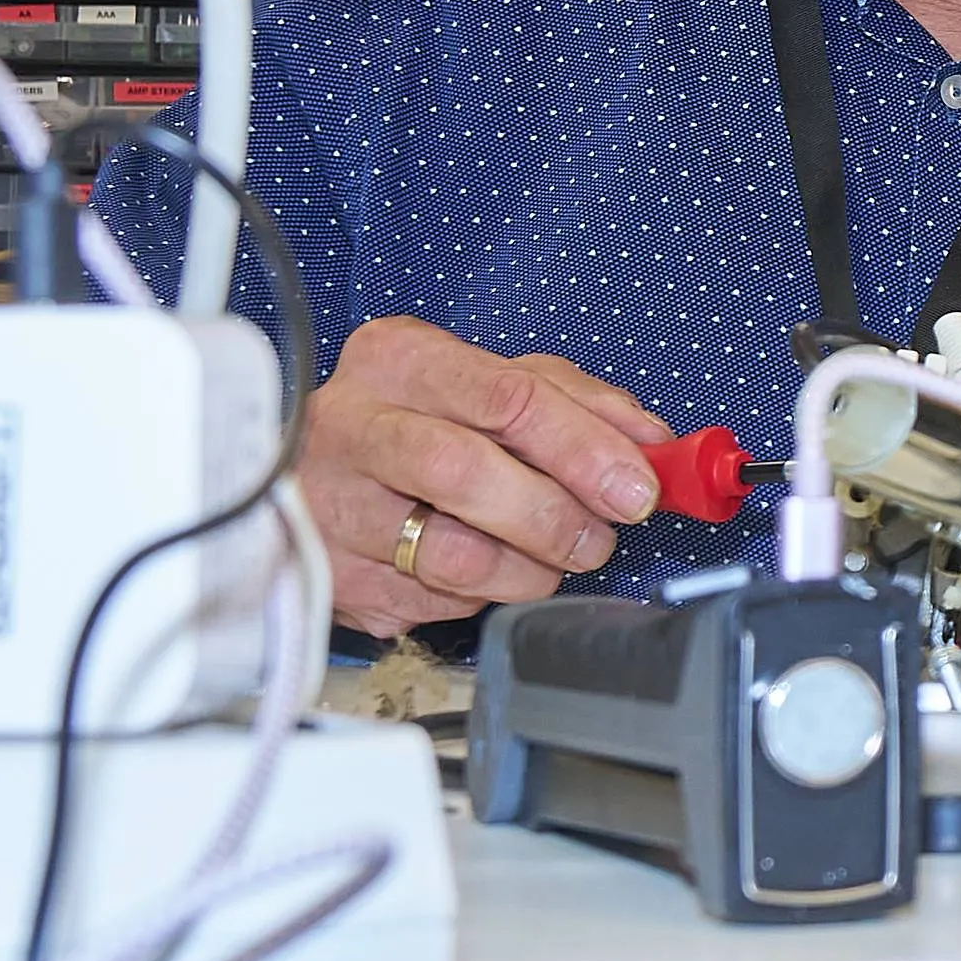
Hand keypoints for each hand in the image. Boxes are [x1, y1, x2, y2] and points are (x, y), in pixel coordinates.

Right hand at [300, 316, 669, 638]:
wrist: (308, 472)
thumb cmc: (417, 419)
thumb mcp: (494, 383)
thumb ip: (577, 403)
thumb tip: (652, 444)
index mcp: (400, 359)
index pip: (508, 397)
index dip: (585, 447)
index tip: (637, 486)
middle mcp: (352, 425)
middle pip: (467, 472)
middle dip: (555, 514)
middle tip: (598, 538)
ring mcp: (331, 504)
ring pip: (454, 555)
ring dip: (528, 569)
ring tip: (549, 558)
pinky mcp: (331, 575)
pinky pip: (433, 602)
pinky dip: (481, 596)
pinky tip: (484, 571)